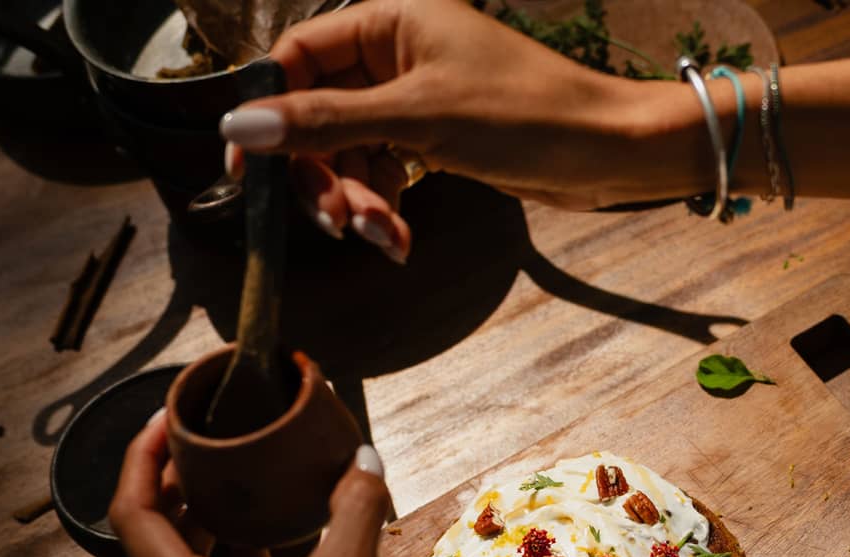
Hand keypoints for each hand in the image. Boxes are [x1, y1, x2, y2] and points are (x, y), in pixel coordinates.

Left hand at [109, 414, 442, 556]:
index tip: (171, 418)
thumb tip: (363, 452)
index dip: (141, 457)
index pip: (133, 513)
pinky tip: (273, 530)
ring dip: (204, 516)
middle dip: (175, 481)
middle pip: (154, 535)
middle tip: (208, 436)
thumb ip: (354, 509)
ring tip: (237, 472)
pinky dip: (232, 551)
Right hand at [219, 0, 686, 260]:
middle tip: (335, 219)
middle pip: (318, 113)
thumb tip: (240, 126)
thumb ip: (325, 121)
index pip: (298, 57)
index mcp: (389, 21)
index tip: (248, 169)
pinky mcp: (438, 141)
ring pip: (350, 151)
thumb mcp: (418, 117)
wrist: (609, 152)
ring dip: (356, 199)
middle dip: (322, 171)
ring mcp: (417, 100)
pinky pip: (386, 172)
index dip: (269, 110)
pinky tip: (399, 242)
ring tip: (382, 237)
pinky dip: (385, 207)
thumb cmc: (526, 114)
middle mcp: (397, 54)